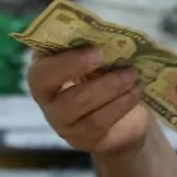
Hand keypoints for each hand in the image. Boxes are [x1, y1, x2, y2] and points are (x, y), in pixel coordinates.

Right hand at [27, 48, 154, 156]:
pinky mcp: (80, 138)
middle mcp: (45, 95)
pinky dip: (120, 104)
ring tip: (132, 75)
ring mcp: (60, 120)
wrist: (124, 117)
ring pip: (78, 103)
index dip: (65, 59)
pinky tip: (135, 92)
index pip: (41, 65)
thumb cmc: (106, 76)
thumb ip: (95, 46)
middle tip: (119, 63)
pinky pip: (97, 122)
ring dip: (110, 87)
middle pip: (52, 85)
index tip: (96, 50)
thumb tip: (109, 38)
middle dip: (83, 69)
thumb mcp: (99, 58)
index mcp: (44, 67)